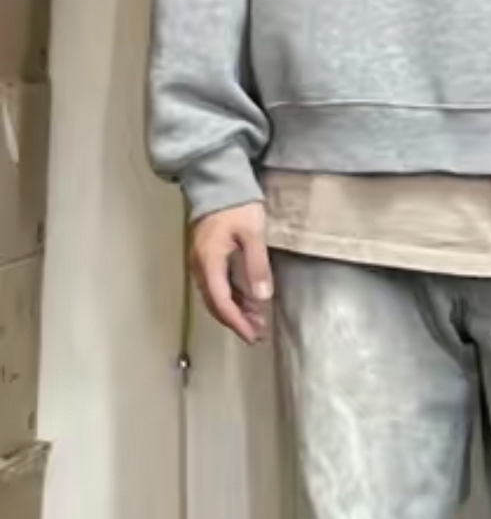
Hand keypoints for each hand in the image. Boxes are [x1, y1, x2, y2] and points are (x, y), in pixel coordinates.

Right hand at [189, 201, 271, 344]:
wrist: (216, 182)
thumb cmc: (235, 205)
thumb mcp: (252, 234)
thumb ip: (257, 265)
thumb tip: (262, 296)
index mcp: (209, 262)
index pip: (221, 302)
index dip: (237, 322)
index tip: (252, 336)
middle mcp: (200, 266)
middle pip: (215, 303)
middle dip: (236, 321)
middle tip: (257, 334)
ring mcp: (201, 261)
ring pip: (215, 295)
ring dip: (235, 311)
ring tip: (257, 321)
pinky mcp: (206, 256)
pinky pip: (217, 284)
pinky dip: (232, 296)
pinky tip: (248, 300)